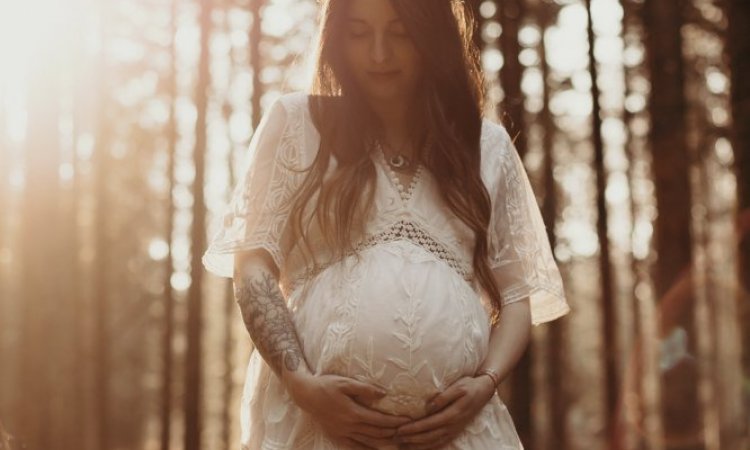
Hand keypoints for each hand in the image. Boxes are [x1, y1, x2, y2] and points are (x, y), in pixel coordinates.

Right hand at [285, 371, 411, 447]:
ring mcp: (343, 434)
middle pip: (377, 434)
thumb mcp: (346, 383)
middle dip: (394, 433)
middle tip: (408, 431)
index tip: (408, 420)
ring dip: (384, 443)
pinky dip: (368, 449)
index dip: (395, 422)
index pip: (380, 421)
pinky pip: (355, 447)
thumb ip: (365, 389)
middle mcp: (349, 426)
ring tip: (398, 442)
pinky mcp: (337, 437)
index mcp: (353, 413)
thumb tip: (384, 394)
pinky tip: (376, 449)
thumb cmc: (327, 385)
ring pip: (368, 443)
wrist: (306, 395)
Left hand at [393, 375, 495, 449]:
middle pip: (429, 436)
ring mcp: (455, 430)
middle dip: (411, 438)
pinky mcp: (455, 431)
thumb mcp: (458, 387)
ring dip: (418, 445)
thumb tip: (429, 406)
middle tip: (396, 437)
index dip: (413, 428)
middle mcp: (453, 425)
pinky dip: (428, 447)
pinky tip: (418, 446)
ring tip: (403, 443)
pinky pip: (441, 443)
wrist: (485, 391)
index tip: (399, 429)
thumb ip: (444, 397)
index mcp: (453, 414)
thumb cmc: (470, 386)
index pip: (429, 424)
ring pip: (434, 442)